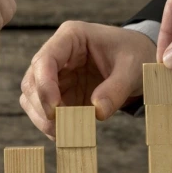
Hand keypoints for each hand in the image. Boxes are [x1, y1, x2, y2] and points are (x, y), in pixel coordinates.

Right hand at [20, 21, 155, 138]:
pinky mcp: (60, 93)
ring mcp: (56, 75)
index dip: (44, 85)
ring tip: (64, 134)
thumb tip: (98, 112)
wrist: (139, 60)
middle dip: (42, 106)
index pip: (45, 59)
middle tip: (60, 128)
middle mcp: (57, 54)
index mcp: (71, 37)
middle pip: (33, 80)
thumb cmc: (135, 54)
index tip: (55, 110)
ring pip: (32, 98)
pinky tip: (66, 135)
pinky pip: (45, 110)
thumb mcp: (132, 67)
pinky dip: (51, 125)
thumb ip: (116, 89)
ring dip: (42, 118)